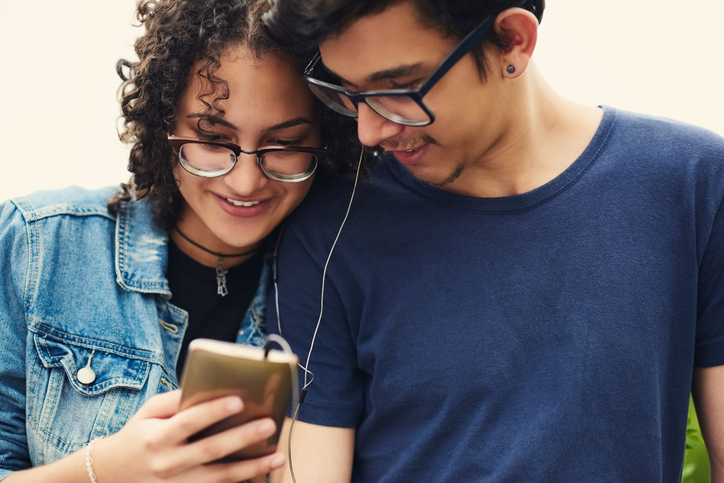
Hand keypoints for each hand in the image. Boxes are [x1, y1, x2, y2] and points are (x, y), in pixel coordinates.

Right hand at [91, 390, 285, 482]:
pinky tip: (262, 477)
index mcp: (157, 438)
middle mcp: (167, 464)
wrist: (113, 474)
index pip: (188, 423)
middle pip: (211, 451)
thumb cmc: (138, 435)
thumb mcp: (148, 412)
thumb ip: (175, 400)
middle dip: (243, 438)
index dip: (213, 411)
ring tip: (278, 456)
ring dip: (252, 468)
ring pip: (220, 478)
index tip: (239, 401)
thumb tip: (208, 387)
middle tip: (269, 425)